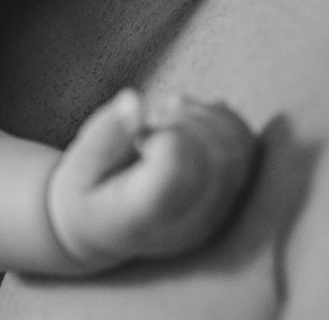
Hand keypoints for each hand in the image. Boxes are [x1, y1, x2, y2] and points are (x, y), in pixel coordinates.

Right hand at [47, 90, 257, 268]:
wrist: (102, 229)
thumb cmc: (86, 193)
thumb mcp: (78, 167)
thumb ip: (104, 135)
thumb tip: (135, 100)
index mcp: (144, 218)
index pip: (180, 169)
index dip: (165, 135)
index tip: (140, 136)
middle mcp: (188, 223)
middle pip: (217, 156)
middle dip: (187, 120)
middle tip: (155, 122)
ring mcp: (215, 215)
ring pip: (239, 149)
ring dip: (206, 116)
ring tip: (171, 117)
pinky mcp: (230, 200)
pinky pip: (250, 150)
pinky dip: (224, 119)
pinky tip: (189, 117)